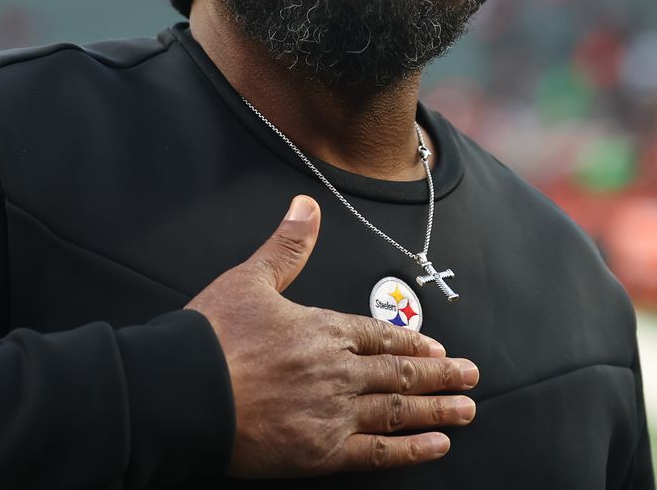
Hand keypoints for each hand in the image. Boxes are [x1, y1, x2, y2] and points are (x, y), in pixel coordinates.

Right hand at [186, 195, 478, 477]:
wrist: (184, 392)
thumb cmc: (210, 337)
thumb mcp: (250, 279)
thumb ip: (286, 246)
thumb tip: (306, 205)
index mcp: (324, 329)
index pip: (381, 335)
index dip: (412, 342)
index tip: (439, 348)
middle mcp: (338, 370)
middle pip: (400, 373)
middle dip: (440, 375)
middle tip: (473, 376)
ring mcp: (333, 413)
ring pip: (398, 410)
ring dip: (438, 410)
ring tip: (467, 410)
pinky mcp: (320, 452)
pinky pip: (376, 452)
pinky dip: (409, 450)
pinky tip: (435, 448)